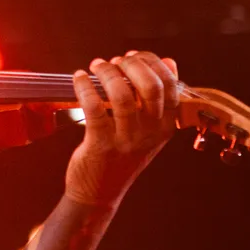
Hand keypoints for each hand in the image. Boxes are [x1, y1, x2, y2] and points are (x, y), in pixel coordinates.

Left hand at [66, 51, 179, 207]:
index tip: (134, 57)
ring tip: (97, 66)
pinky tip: (79, 78)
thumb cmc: (122, 155)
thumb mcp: (148, 131)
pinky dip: (85, 87)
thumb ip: (159, 100)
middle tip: (115, 61)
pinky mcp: (101, 144)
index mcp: (164, 127)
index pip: (170, 86)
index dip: (152, 63)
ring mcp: (125, 140)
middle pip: (150, 86)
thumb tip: (169, 62)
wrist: (98, 193)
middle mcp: (149, 133)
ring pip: (122, 94)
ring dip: (107, 73)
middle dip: (132, 65)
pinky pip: (94, 108)